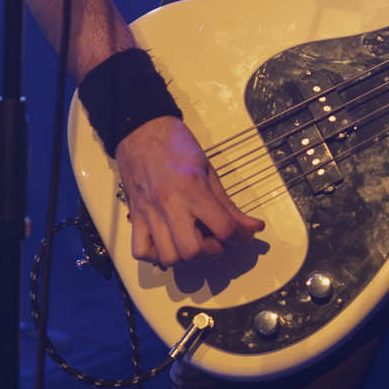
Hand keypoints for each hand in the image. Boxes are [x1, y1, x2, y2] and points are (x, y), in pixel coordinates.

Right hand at [114, 116, 264, 268]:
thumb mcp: (209, 170)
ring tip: (194, 241)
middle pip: (192, 251)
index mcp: (193, 188)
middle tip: (215, 239)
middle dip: (211, 252)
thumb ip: (229, 204)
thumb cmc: (176, 145)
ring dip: (186, 257)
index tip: (243, 236)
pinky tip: (169, 243)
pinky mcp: (134, 216)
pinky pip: (141, 252)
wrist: (141, 131)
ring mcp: (149, 213)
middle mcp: (169, 204)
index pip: (223, 228)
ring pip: (167, 258)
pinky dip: (156, 256)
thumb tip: (253, 226)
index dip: (241, 238)